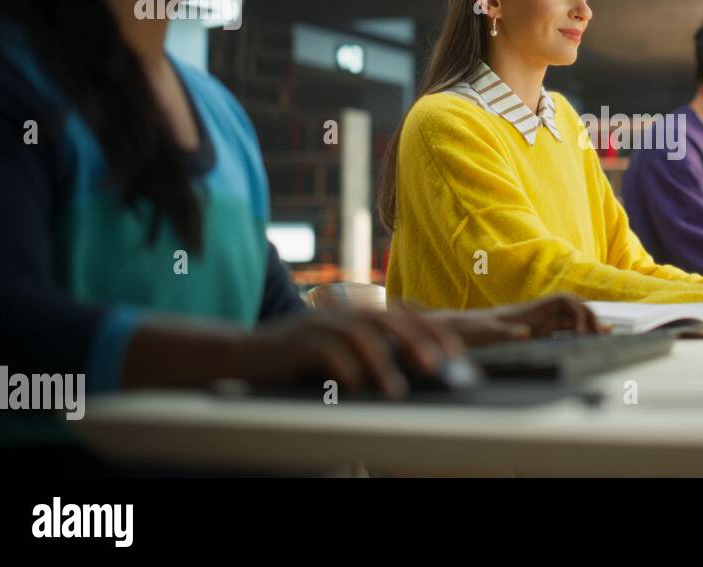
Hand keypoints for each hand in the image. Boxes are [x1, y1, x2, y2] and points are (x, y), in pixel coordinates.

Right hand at [220, 309, 464, 398]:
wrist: (244, 355)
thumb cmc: (300, 361)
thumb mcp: (343, 354)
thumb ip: (374, 355)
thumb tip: (417, 373)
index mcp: (360, 312)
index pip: (407, 312)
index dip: (435, 330)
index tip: (457, 354)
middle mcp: (345, 311)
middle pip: (390, 318)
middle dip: (418, 342)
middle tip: (438, 367)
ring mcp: (321, 322)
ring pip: (361, 335)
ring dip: (382, 363)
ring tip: (396, 391)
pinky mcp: (298, 339)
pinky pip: (328, 351)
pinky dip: (345, 369)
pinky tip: (356, 388)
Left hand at [429, 293, 606, 346]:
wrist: (458, 331)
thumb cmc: (471, 329)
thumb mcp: (487, 333)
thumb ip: (506, 332)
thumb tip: (525, 333)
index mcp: (529, 311)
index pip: (564, 301)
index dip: (579, 313)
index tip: (583, 332)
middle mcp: (536, 314)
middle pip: (573, 308)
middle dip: (590, 318)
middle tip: (603, 334)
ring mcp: (537, 322)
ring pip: (569, 319)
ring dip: (586, 325)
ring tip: (603, 336)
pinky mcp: (534, 332)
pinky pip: (561, 330)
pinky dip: (576, 333)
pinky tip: (586, 341)